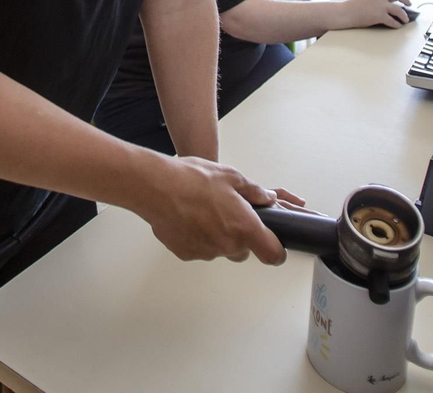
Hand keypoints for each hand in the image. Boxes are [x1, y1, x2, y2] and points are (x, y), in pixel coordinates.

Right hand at [135, 156, 288, 264]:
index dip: (276, 250)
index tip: (273, 244)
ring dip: (218, 235)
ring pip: (221, 249)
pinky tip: (189, 217)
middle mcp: (227, 245)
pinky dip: (198, 237)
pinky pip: (200, 248)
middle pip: (243, 250)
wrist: (156, 187)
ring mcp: (206, 252)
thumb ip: (254, 192)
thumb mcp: (231, 176)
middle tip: (228, 212)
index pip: (273, 254)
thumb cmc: (191, 180)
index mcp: (244, 227)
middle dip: (240, 235)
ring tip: (203, 210)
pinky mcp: (187, 253)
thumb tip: (266, 198)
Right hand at [345, 0, 412, 27]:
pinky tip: (398, 26)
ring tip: (406, 19)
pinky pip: (392, 21)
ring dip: (404, 15)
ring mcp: (381, 5)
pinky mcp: (380, 15)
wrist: (344, 12)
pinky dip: (396, 24)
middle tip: (409, 4)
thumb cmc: (351, 7)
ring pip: (398, 10)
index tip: (399, 0)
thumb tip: (383, 9)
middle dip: (406, 0)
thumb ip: (374, 1)